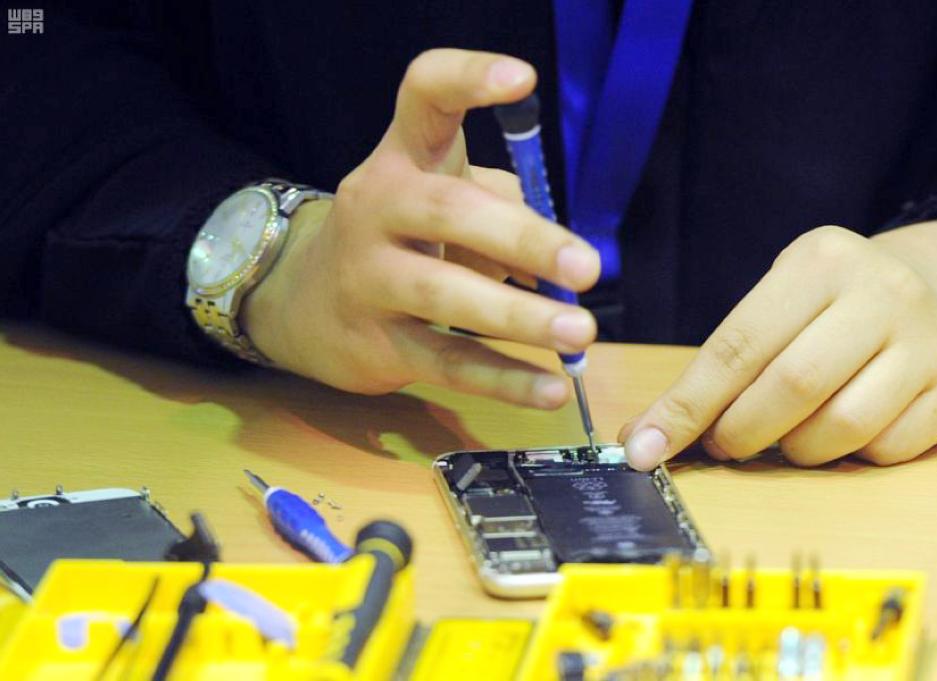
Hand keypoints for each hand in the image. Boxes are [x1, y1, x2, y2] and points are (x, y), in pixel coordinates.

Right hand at [243, 49, 600, 406]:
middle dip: (522, 239)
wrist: (303, 303)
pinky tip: (549, 390)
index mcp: (401, 158)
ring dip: (518, 318)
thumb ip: (499, 207)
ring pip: (445, 296)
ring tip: (579, 333)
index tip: (521, 79)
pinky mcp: (375, 343)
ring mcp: (368, 277)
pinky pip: (446, 364)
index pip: (424, 98)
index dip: (468, 79)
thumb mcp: (436, 200)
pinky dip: (502, 380)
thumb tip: (560, 260)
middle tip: (585, 268)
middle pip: (447, 210)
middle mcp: (376, 207)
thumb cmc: (397, 238)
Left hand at [620, 221, 936, 469]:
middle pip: (791, 387)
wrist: (935, 290)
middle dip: (739, 432)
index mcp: (821, 262)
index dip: (687, 405)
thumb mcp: (777, 302)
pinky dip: (849, 457)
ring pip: (841, 427)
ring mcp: (929, 341)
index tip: (645, 447)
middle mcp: (883, 293)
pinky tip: (839, 433)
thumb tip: (649, 434)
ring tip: (782, 437)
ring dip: (794, 450)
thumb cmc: (829, 306)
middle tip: (721, 443)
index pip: (738, 345)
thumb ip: (721, 361)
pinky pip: (887, 450)